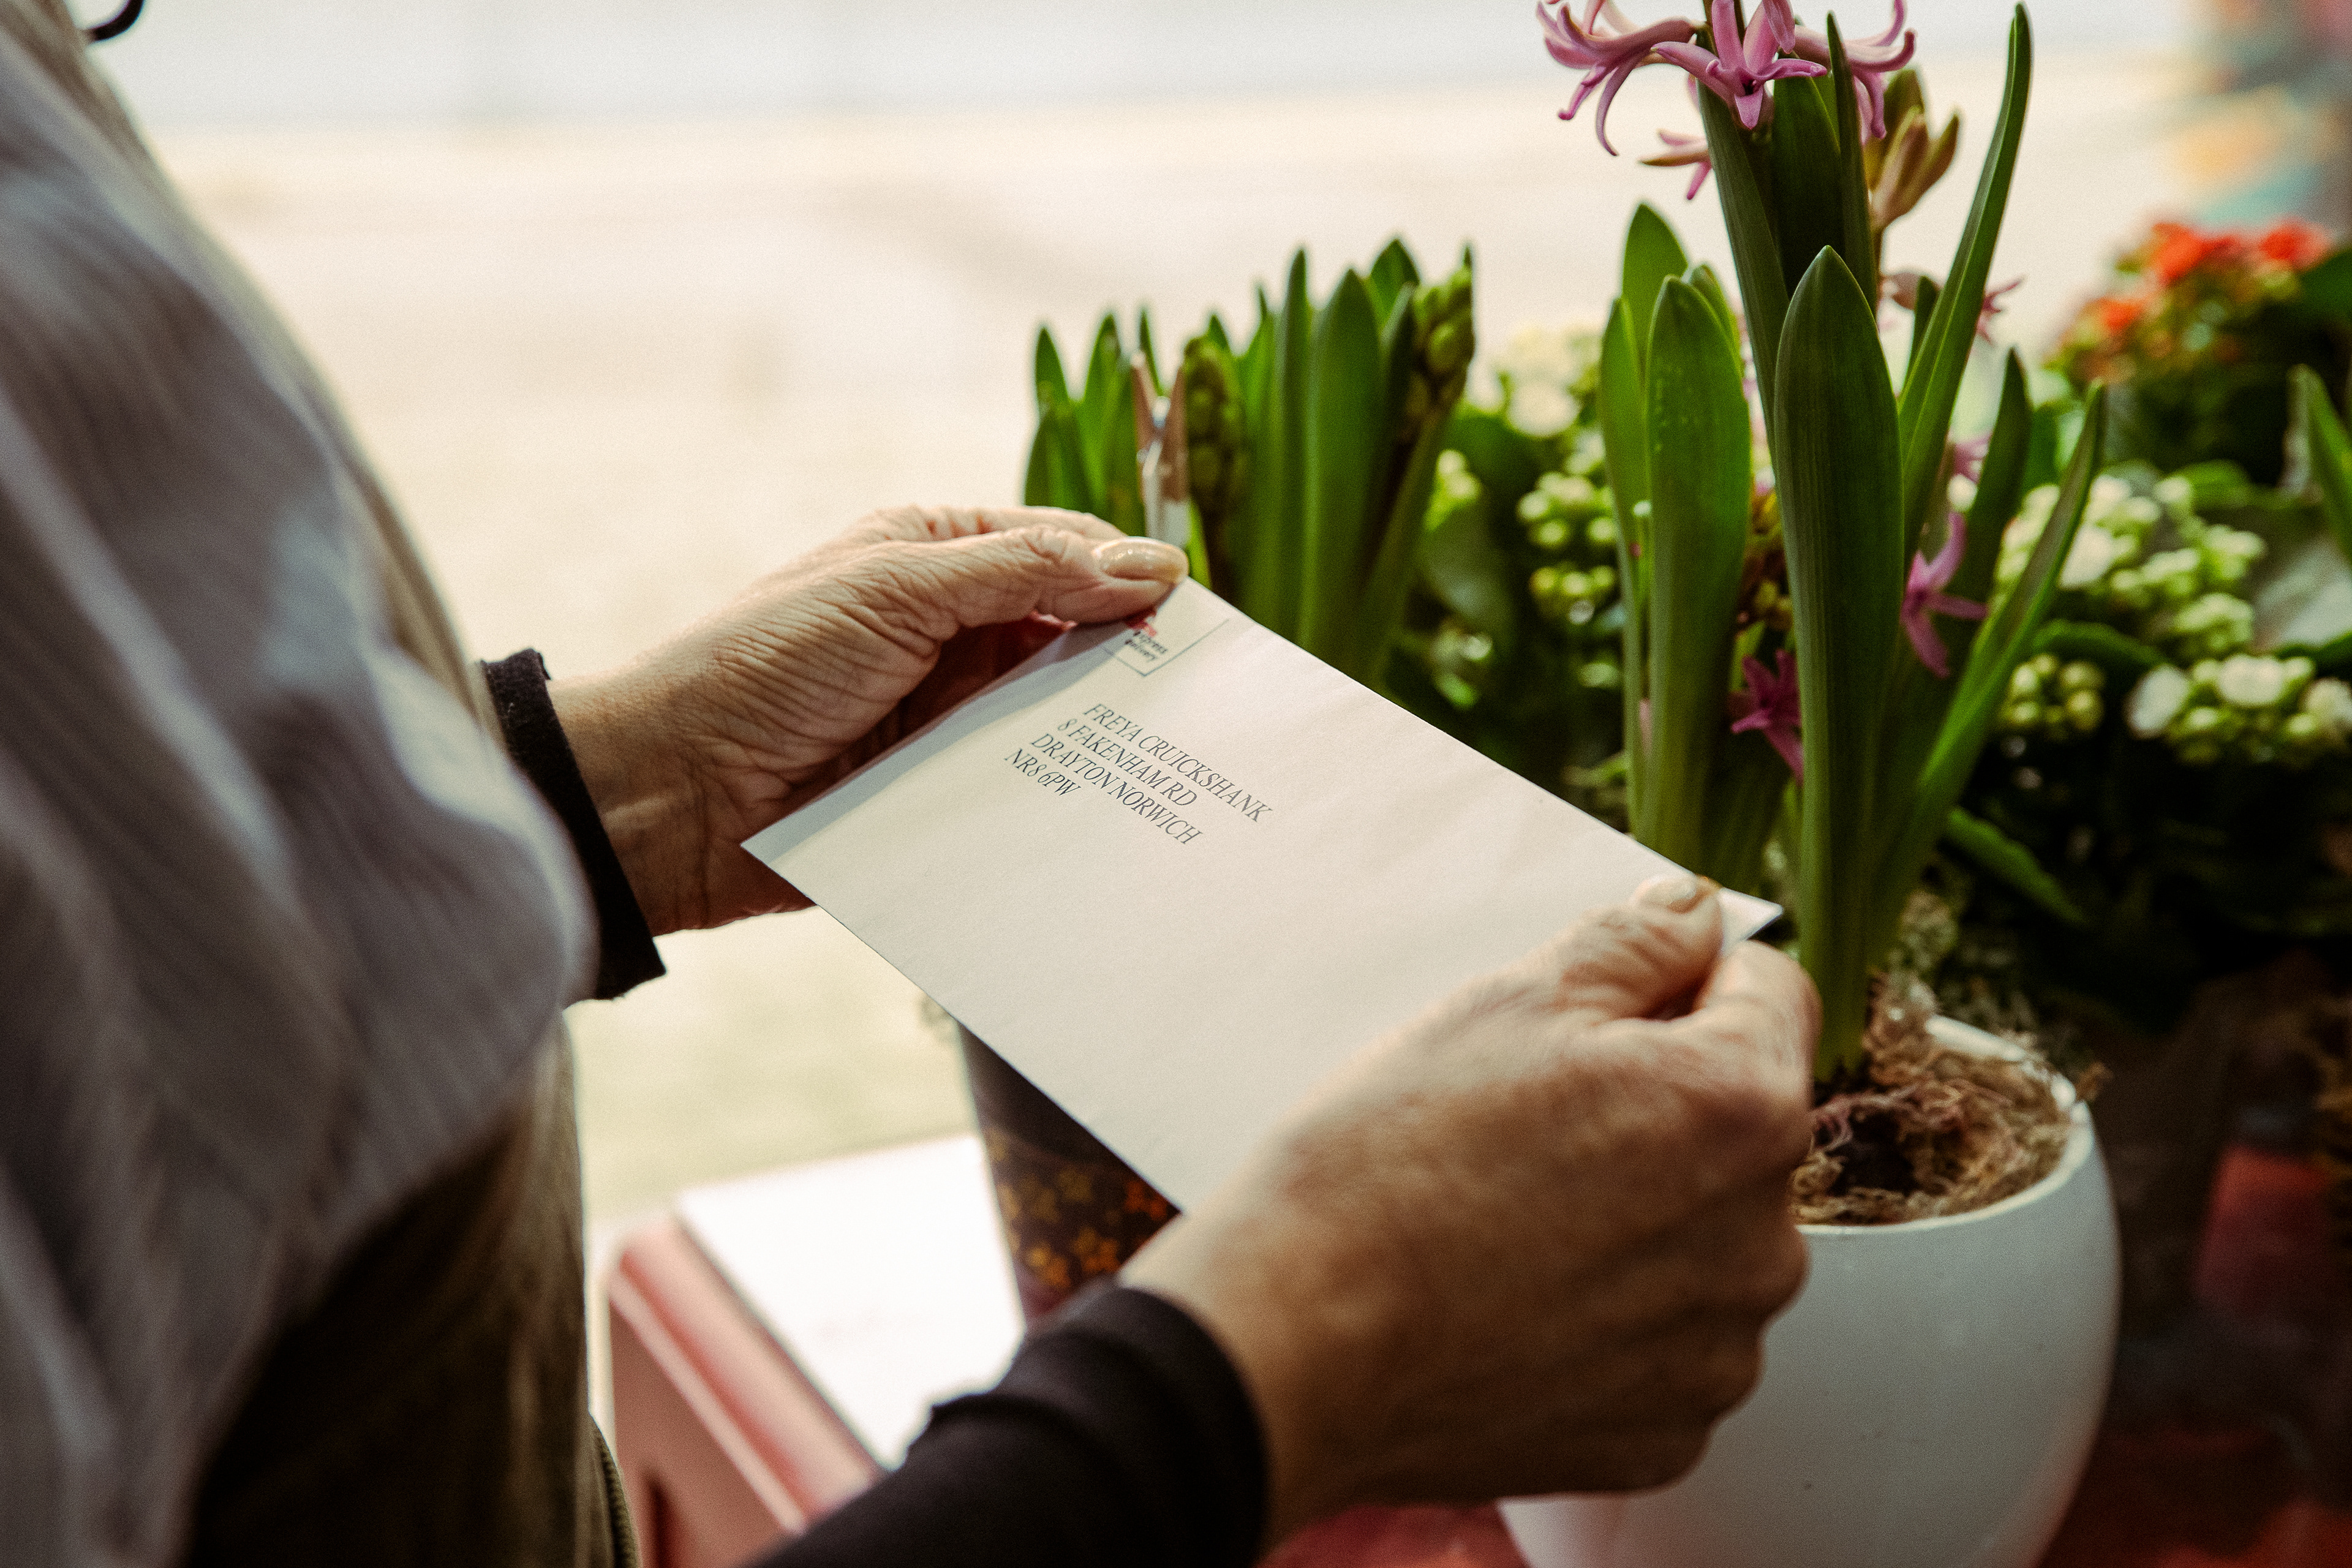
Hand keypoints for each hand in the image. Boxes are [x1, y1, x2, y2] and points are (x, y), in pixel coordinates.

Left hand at [551, 505, 1186, 931]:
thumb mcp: (897, 588)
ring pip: (1059, 719)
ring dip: (1104, 737)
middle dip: (1132, 664)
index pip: (1067, 551)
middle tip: (1201, 700)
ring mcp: (951, 716)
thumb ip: (1026, 571)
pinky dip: (1064, 797)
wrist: (671, 795)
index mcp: (938, 557)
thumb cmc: (762, 666)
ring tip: (1176, 762)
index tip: (1194, 622)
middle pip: (1077, 638)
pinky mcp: (945, 794)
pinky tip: (1116, 812)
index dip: (1132, 579)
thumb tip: (1152, 565)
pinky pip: (1025, 791)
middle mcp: (953, 632)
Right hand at [1123, 878, 1816, 1543]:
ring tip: (1509, 1216)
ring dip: (1638, 1216)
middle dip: (1659, 1105)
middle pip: (1738, 1126)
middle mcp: (1760, 1243)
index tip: (1605, 1015)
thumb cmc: (1386, 1168)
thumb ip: (1631, 945)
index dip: (1684, 982)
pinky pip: (1663, 1345)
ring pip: (1703, 1240)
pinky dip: (1606, 1320)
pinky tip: (1512, 1298)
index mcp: (1739, 1109)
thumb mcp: (1504, 1004)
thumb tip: (1693, 914)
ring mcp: (1715, 1354)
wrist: (1294, 1344)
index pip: (1773, 995)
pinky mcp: (1663, 1435)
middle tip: (1527, 1120)